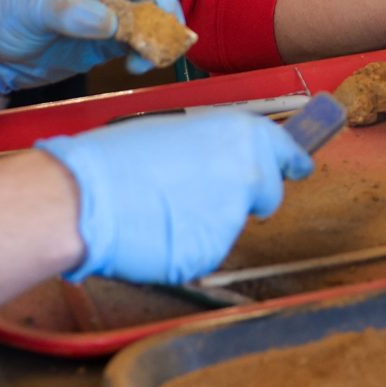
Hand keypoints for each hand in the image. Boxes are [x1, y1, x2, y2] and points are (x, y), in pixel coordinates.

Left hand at [0, 0, 182, 105]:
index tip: (161, 16)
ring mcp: (115, 8)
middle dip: (164, 21)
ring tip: (142, 62)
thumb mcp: (38, 6)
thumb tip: (113, 23)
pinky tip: (135, 66)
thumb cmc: (8, 14)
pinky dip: (146, 55)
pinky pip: (142, 43)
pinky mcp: (112, 38)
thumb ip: (75, 12)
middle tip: (157, 47)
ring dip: (158, 42)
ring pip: (156, 21)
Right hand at [41, 111, 310, 284]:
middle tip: (203, 194)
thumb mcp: (176, 133)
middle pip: (266, 194)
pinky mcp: (211, 252)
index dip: (290, 161)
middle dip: (246, 199)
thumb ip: (214, 149)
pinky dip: (184, 244)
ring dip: (206, 220)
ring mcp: (232, 217)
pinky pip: (204, 249)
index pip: (284, 151)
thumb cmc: (119, 159)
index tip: (298, 167)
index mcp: (241, 135)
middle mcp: (247, 174)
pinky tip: (155, 229)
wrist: (86, 197)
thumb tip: (222, 163)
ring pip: (230, 223)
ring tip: (160, 205)